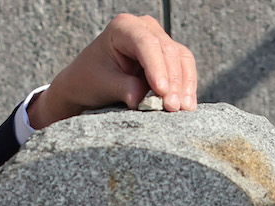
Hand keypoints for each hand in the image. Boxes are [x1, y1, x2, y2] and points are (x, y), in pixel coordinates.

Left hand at [30, 13, 198, 126]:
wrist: (87, 86)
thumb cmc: (89, 81)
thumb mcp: (103, 84)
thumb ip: (124, 88)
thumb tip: (143, 100)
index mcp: (123, 27)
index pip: (146, 43)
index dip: (156, 67)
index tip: (161, 91)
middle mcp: (145, 28)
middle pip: (168, 51)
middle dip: (173, 81)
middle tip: (172, 107)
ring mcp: (159, 41)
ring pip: (181, 59)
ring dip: (184, 86)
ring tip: (183, 110)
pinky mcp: (168, 58)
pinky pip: (184, 70)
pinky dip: (186, 88)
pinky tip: (187, 106)